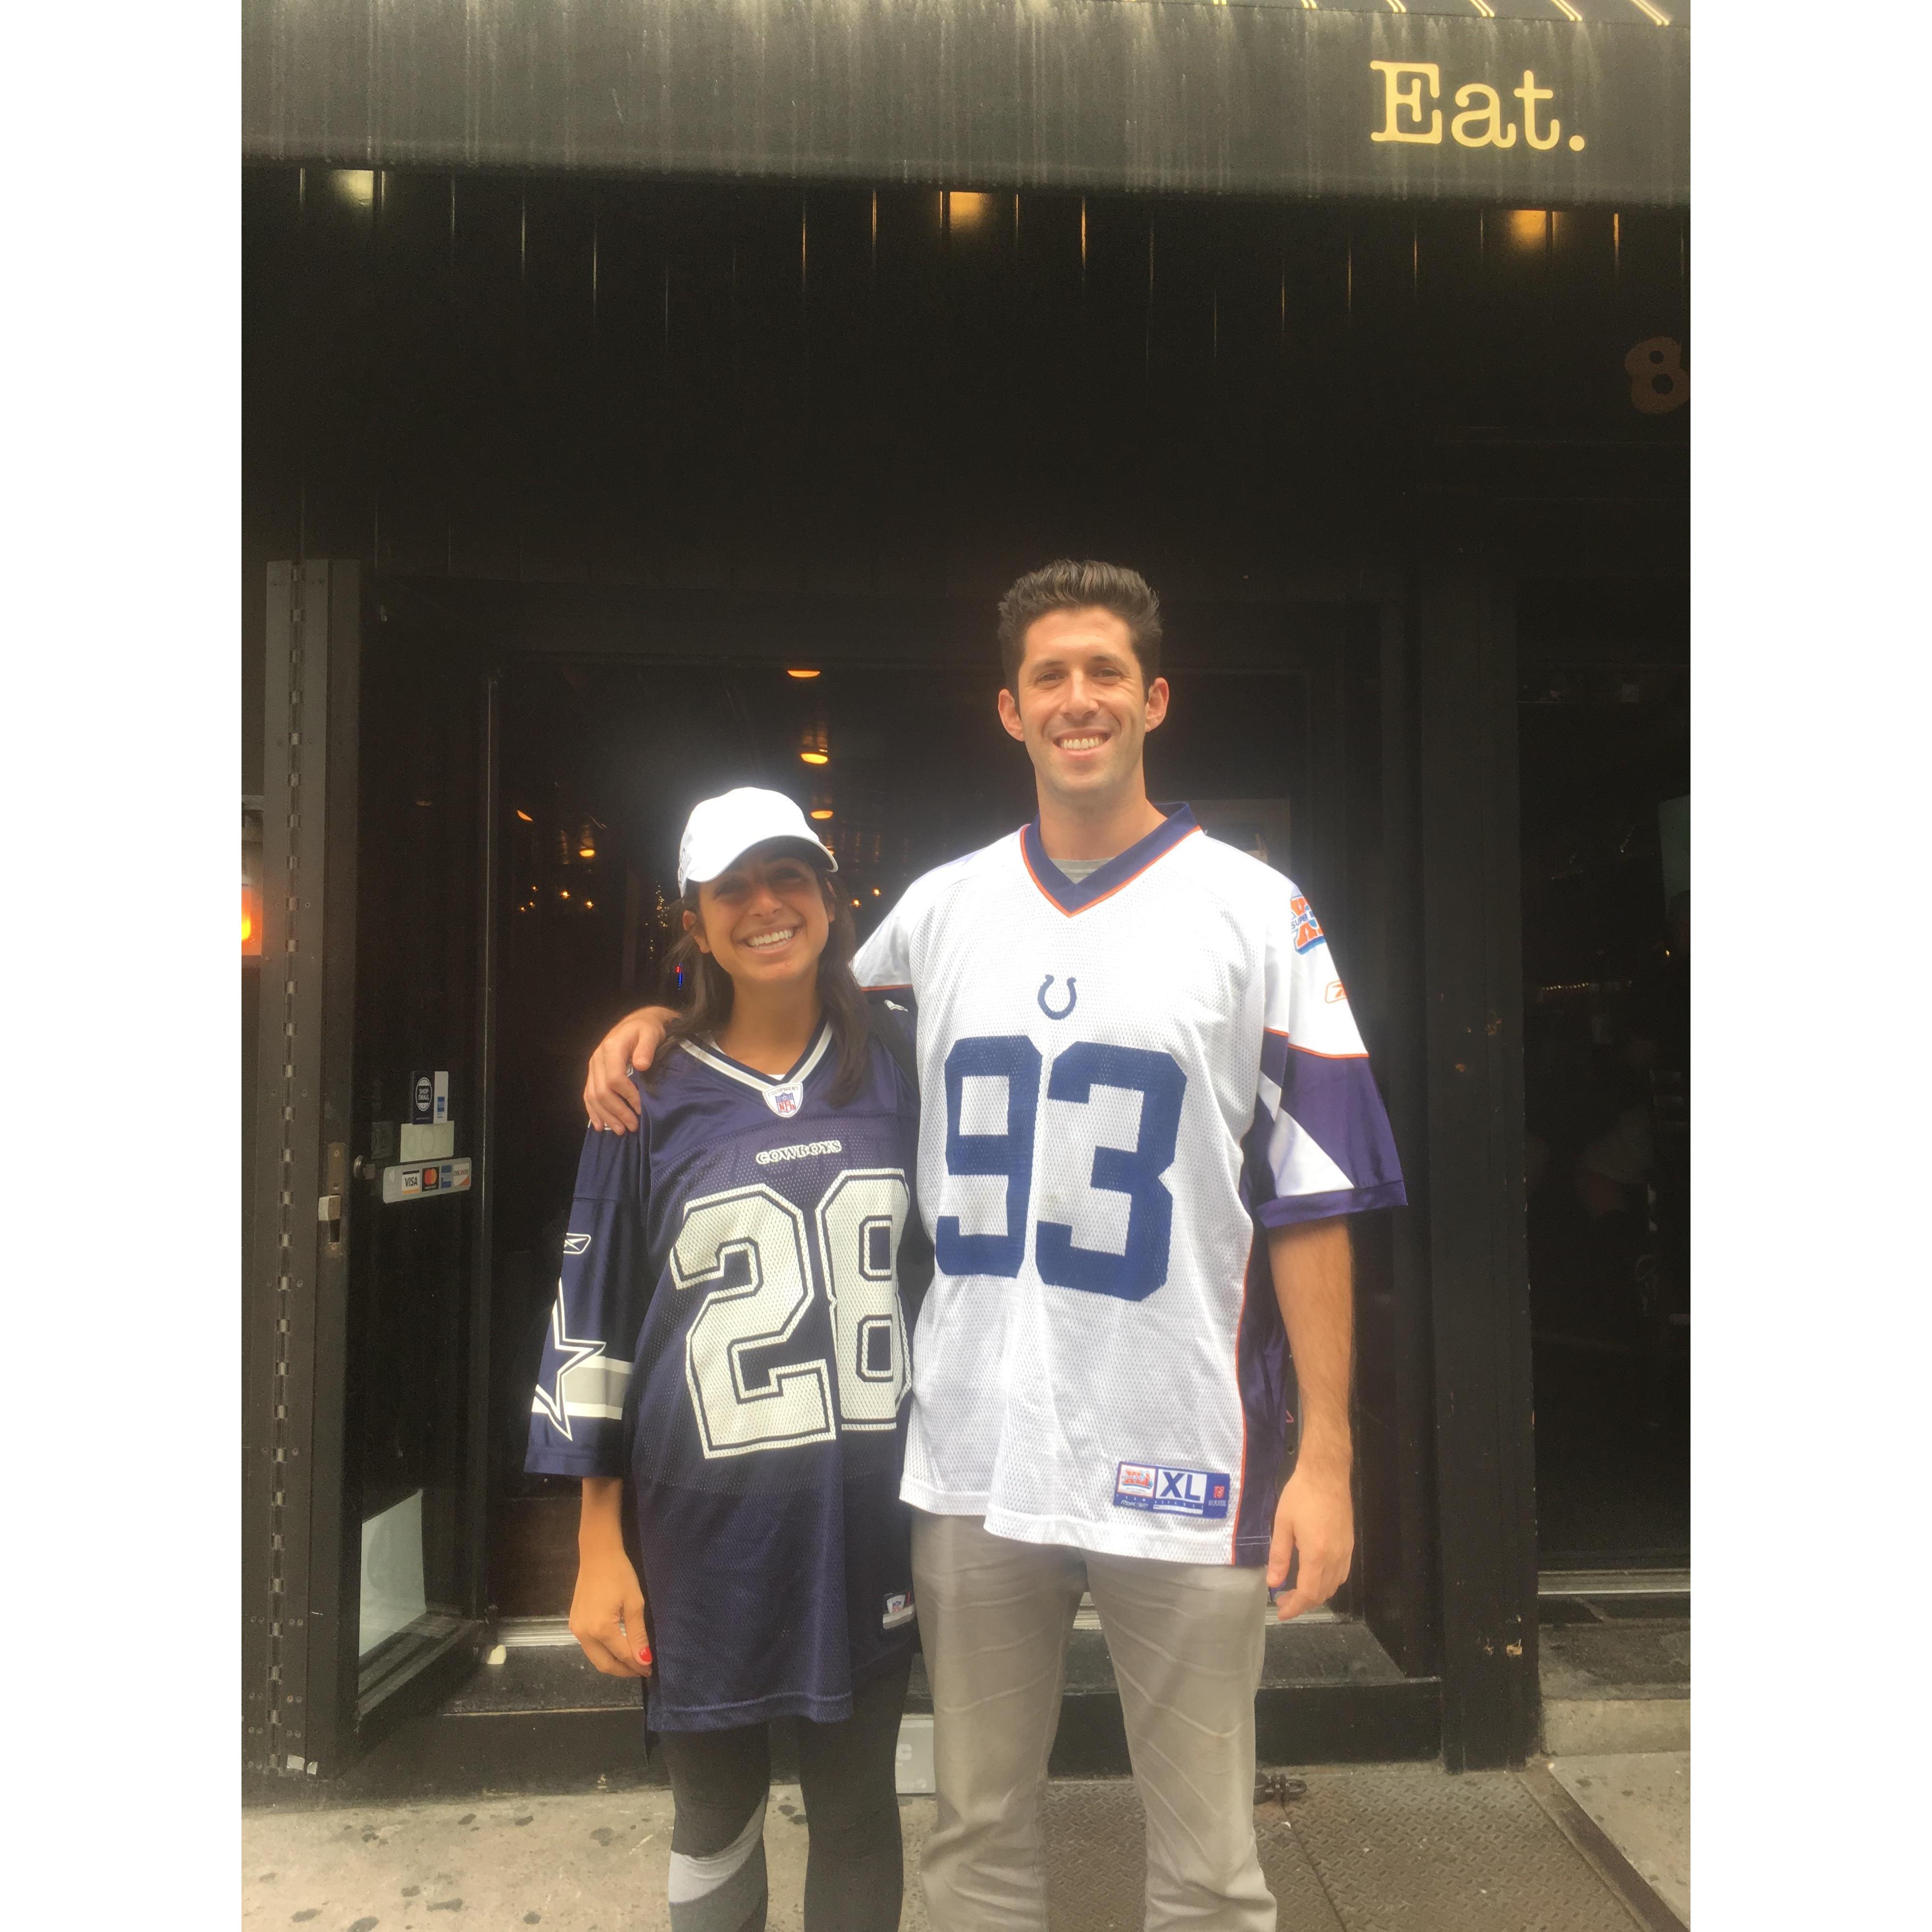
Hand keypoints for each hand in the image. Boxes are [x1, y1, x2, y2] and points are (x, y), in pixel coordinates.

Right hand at [569, 1539, 652, 1677]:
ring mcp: (576, 1629)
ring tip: (631, 1662)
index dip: (637, 1665)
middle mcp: (584, 1634)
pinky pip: (588, 1647)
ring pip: (595, 1658)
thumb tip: (644, 1660)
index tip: (649, 1671)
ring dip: (612, 1663)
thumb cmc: (620, 1575)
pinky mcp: (574, 1623)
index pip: (622, 1655)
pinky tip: (616, 1648)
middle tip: (641, 1670)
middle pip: (604, 1664)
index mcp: (601, 1629)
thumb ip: (638, 1634)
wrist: (597, 1555)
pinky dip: (603, 1652)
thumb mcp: (634, 1603)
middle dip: (623, 1671)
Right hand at [584, 1005, 674, 1132]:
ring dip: (606, 1116)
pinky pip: (588, 1095)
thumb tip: (641, 1065)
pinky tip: (599, 1125)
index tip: (641, 1109)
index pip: (615, 1079)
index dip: (627, 1096)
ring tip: (620, 1131)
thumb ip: (647, 1048)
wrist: (637, 1023)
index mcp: (611, 1048)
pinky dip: (593, 1111)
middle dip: (617, 1111)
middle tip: (633, 1127)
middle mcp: (597, 1059)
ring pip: (593, 1096)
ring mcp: (592, 1067)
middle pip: (602, 1091)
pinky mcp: (592, 1073)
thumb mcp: (651, 1033)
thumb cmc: (647, 1029)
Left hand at [1266, 1461, 1353, 1621]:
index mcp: (1317, 1554)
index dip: (1295, 1607)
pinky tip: (1314, 1576)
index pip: (1308, 1593)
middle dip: (1302, 1603)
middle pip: (1322, 1593)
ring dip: (1316, 1594)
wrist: (1326, 1474)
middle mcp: (1335, 1557)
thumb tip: (1273, 1583)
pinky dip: (1328, 1583)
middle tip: (1283, 1601)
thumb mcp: (1282, 1523)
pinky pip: (1341, 1573)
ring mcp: (1346, 1551)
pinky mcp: (1350, 1544)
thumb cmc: (1301, 1495)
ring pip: (1334, 1585)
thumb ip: (1279, 1555)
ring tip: (1296, 1591)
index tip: (1281, 1612)